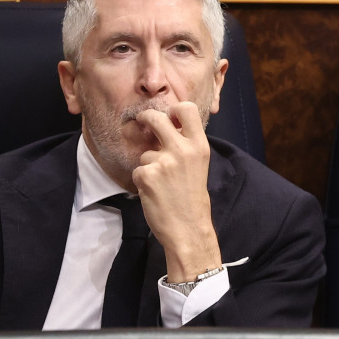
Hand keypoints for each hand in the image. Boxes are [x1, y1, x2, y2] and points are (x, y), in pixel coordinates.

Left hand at [131, 102, 221, 283]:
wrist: (188, 229)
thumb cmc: (193, 200)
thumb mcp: (198, 166)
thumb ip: (185, 147)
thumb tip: (166, 129)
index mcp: (199, 146)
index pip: (186, 109)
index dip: (174, 109)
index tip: (168, 116)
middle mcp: (183, 149)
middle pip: (156, 118)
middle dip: (146, 117)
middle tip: (142, 121)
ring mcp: (164, 161)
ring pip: (146, 152)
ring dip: (148, 166)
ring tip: (162, 185)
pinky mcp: (147, 175)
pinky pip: (138, 170)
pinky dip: (142, 181)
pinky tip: (154, 193)